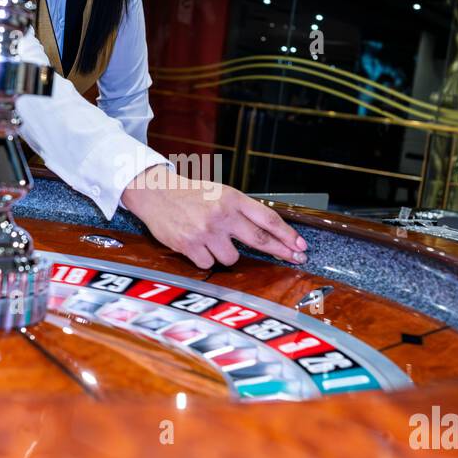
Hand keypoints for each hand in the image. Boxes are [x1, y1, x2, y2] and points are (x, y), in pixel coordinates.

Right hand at [119, 165, 307, 268]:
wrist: (155, 193)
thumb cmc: (191, 195)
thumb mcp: (220, 193)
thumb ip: (241, 210)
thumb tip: (269, 232)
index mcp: (232, 198)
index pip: (267, 219)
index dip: (287, 235)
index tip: (301, 246)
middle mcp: (221, 214)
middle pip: (259, 240)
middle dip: (281, 251)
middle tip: (296, 259)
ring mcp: (206, 231)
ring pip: (232, 258)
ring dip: (226, 254)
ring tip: (212, 240)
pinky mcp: (190, 245)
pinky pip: (209, 264)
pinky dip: (205, 258)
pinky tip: (196, 244)